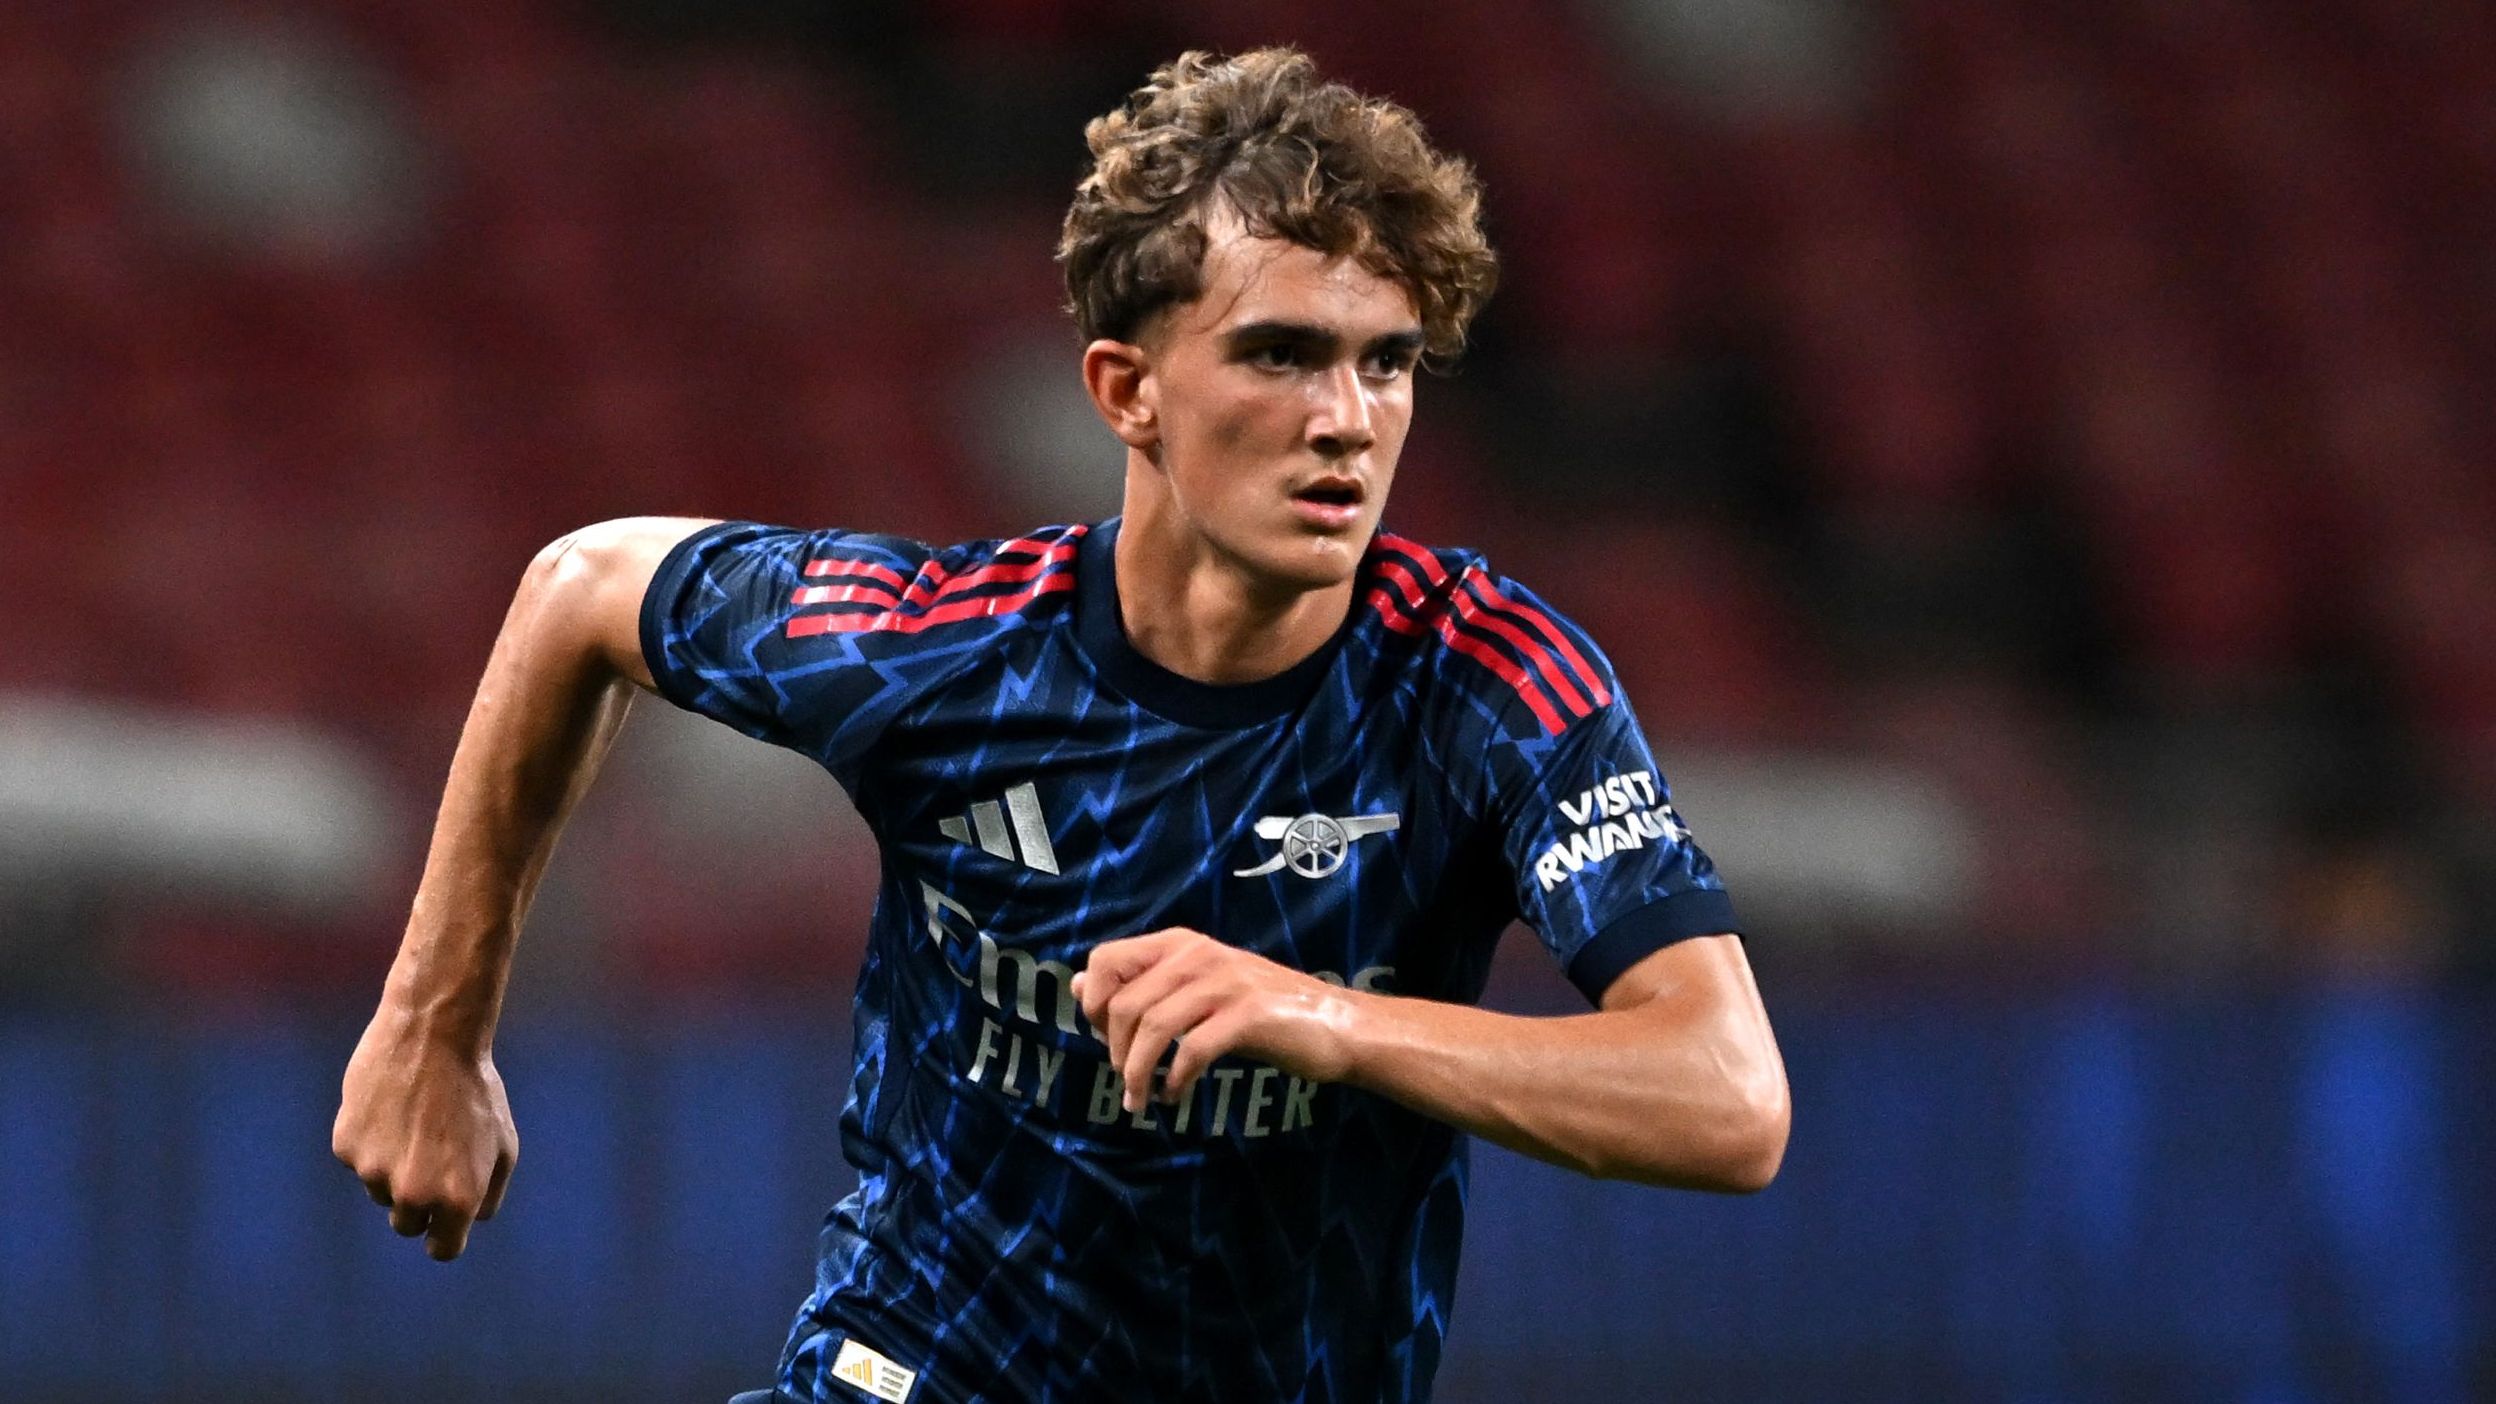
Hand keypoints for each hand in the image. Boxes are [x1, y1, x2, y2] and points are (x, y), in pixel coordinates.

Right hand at [332, 1006, 517, 1260]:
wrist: (433, 1034)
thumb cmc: (475, 1089)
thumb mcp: (503, 1144)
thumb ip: (487, 1193)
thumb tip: (466, 1223)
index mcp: (457, 1198)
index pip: (442, 1249)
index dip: (442, 1237)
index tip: (440, 1227)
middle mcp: (414, 1193)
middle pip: (407, 1224)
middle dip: (418, 1203)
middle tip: (429, 1159)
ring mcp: (374, 1171)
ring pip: (380, 1190)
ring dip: (393, 1168)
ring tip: (414, 1121)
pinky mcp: (347, 1146)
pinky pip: (358, 1159)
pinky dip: (371, 1141)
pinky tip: (389, 1107)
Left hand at [1071, 928, 1361, 1113]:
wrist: (1334, 1024)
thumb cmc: (1261, 1010)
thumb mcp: (1195, 989)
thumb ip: (1142, 985)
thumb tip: (1078, 985)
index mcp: (1181, 944)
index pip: (1106, 960)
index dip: (1095, 1004)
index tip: (1106, 1040)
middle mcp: (1198, 954)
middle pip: (1124, 1003)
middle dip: (1114, 1051)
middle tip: (1127, 1081)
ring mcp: (1225, 983)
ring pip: (1152, 1027)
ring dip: (1138, 1074)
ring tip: (1141, 1100)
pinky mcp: (1248, 1016)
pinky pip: (1192, 1050)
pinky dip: (1175, 1080)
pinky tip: (1176, 1095)